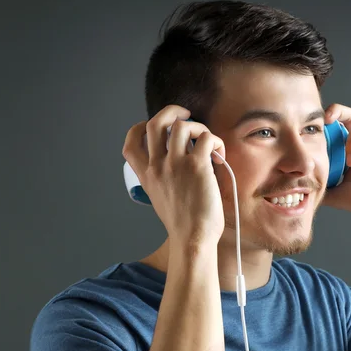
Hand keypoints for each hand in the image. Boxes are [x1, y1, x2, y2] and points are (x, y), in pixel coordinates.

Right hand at [122, 105, 226, 247]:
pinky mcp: (197, 166)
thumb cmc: (184, 224)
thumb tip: (180, 163)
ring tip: (208, 143)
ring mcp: (175, 164)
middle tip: (186, 115)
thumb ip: (164, 179)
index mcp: (147, 175)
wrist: (193, 239)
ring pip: (181, 125)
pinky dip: (215, 141)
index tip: (154, 126)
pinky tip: (220, 154)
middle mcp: (158, 166)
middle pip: (155, 123)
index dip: (140, 127)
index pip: (131, 143)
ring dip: (198, 127)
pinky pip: (206, 138)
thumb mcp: (162, 199)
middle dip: (171, 111)